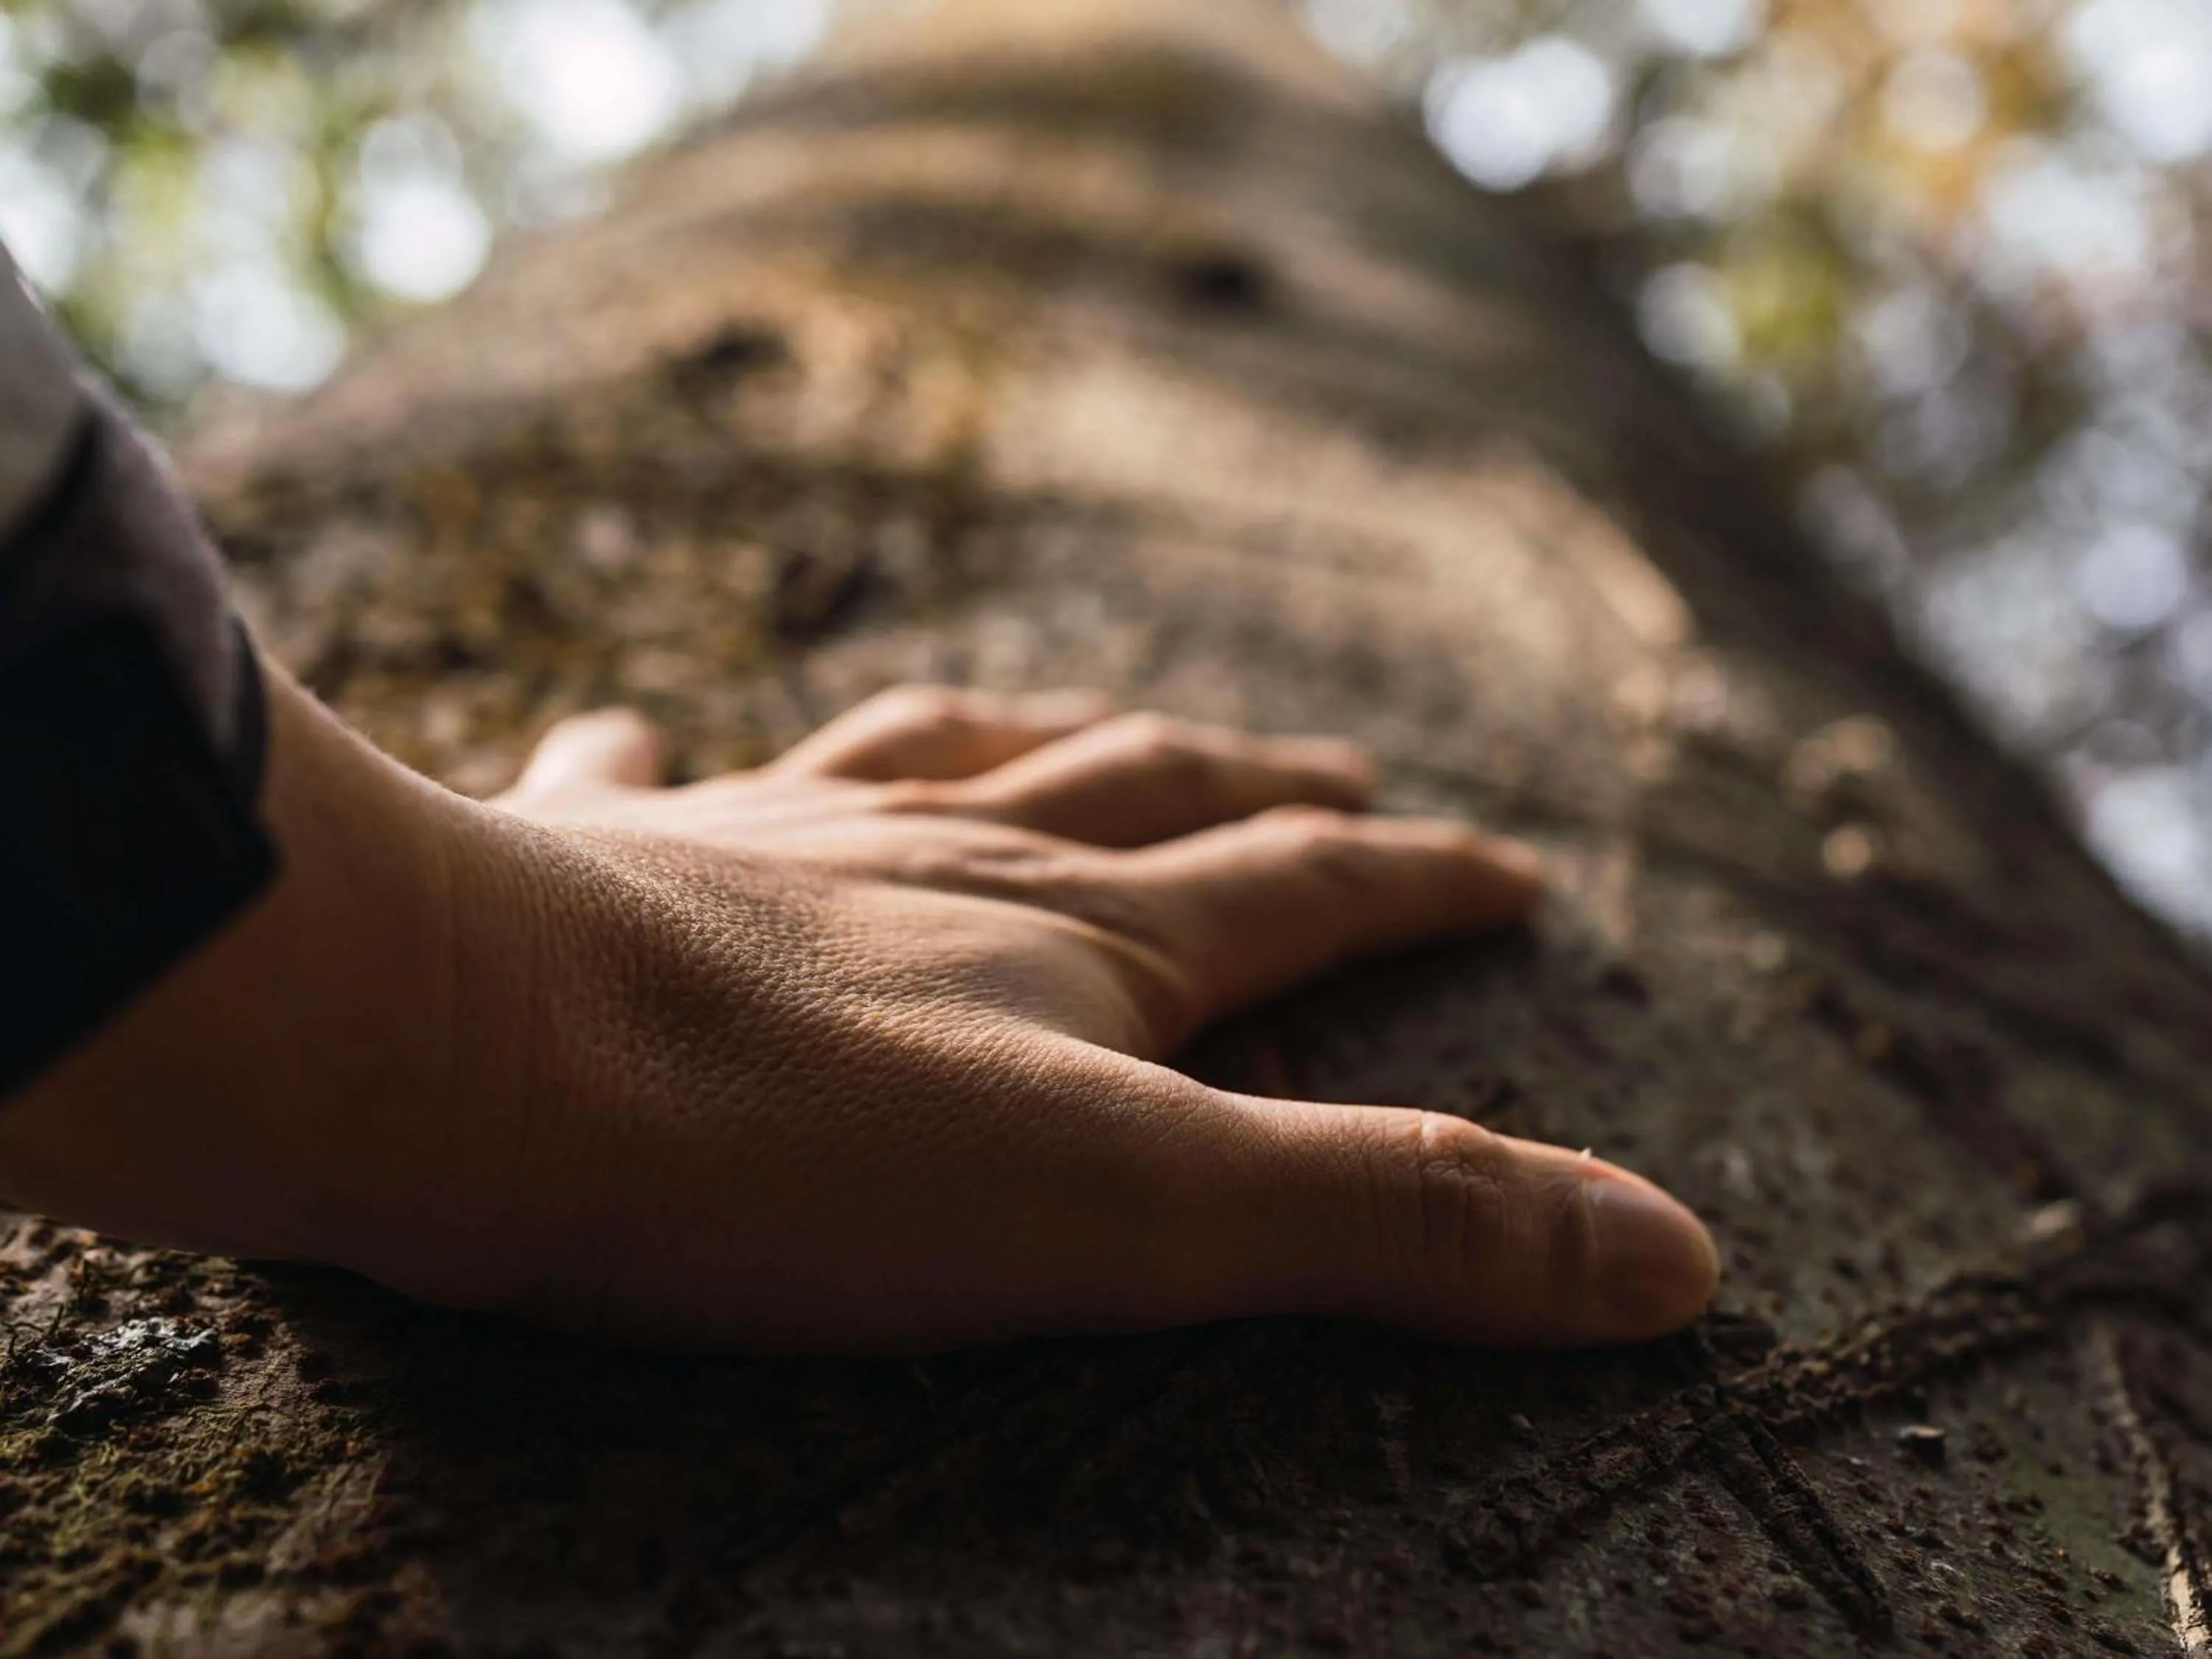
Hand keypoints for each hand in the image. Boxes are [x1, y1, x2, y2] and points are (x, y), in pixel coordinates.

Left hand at [0, 675, 1717, 1351]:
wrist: (463, 1053)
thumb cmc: (799, 1148)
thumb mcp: (1143, 1215)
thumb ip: (1401, 1223)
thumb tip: (1672, 1252)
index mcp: (1084, 932)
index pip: (1306, 887)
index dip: (1423, 881)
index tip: (1509, 869)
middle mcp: (942, 852)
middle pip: (1141, 789)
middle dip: (1259, 787)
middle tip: (1332, 771)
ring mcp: (766, 839)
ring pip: (933, 756)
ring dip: (1023, 739)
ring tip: (1068, 727)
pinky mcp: (598, 865)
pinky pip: (637, 775)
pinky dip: (655, 753)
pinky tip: (640, 728)